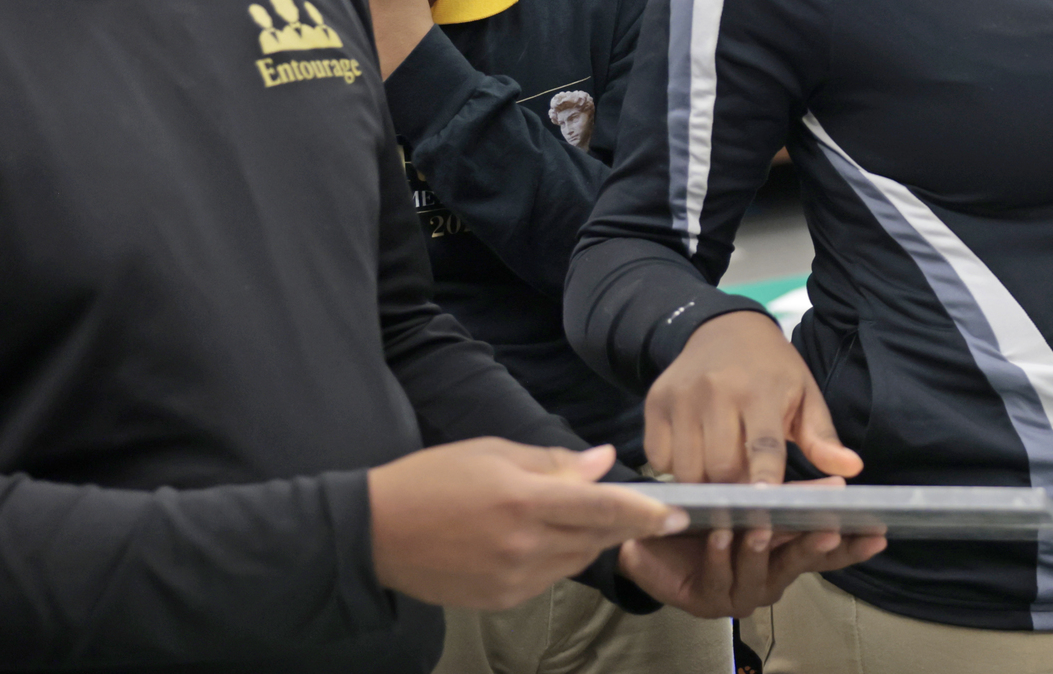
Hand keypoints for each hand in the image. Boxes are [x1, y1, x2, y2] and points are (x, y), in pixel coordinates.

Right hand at [369, 439, 685, 610]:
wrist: (374, 534)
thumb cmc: (432, 479)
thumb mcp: (493, 452)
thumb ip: (554, 462)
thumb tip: (603, 462)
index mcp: (523, 500)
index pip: (601, 508)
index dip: (644, 512)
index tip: (677, 513)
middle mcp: (523, 544)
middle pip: (596, 538)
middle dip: (625, 524)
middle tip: (646, 511)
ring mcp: (512, 579)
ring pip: (576, 560)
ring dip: (589, 539)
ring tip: (576, 515)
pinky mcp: (501, 600)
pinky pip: (549, 578)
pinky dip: (558, 558)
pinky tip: (540, 538)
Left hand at [616, 487, 886, 617]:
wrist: (653, 536)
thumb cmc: (709, 515)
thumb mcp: (756, 497)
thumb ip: (794, 493)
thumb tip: (842, 477)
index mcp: (785, 551)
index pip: (826, 551)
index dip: (851, 544)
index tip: (877, 533)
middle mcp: (770, 576)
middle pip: (800, 566)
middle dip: (814, 549)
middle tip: (828, 532)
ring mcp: (740, 592)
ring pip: (758, 575)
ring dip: (758, 552)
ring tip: (759, 528)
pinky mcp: (707, 600)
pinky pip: (717, 580)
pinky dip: (719, 559)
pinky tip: (720, 537)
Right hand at [647, 310, 863, 483]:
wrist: (725, 328)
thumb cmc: (772, 370)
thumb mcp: (805, 395)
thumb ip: (823, 437)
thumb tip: (852, 469)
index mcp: (759, 390)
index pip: (763, 447)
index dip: (766, 480)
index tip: (768, 506)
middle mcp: (715, 392)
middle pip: (721, 467)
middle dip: (734, 489)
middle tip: (745, 491)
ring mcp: (681, 397)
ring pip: (687, 469)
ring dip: (704, 483)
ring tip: (721, 474)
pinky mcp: (654, 403)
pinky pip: (660, 458)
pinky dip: (676, 468)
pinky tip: (696, 456)